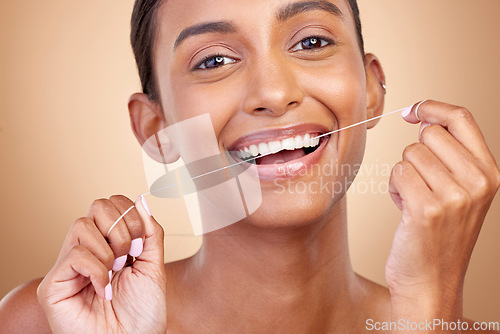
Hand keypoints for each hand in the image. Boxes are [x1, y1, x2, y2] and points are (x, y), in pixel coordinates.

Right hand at [37, 195, 166, 333]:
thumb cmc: (143, 311)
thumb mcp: (154, 265)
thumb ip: (150, 233)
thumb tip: (142, 200)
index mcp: (110, 244)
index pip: (112, 205)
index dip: (130, 214)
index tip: (141, 244)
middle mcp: (88, 250)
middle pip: (96, 206)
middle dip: (122, 227)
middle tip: (131, 255)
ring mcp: (69, 266)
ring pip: (82, 225)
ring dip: (109, 250)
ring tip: (115, 274)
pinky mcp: (54, 284)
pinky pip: (74, 255)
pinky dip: (96, 269)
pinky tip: (102, 288)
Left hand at [386, 101, 499, 321]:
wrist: (431, 281)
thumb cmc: (437, 234)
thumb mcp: (459, 191)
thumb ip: (450, 155)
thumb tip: (424, 119)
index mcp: (490, 173)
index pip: (462, 118)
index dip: (433, 107)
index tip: (412, 111)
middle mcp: (478, 182)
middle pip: (429, 134)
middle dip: (415, 155)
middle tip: (421, 184)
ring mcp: (455, 196)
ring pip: (410, 154)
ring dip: (404, 175)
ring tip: (415, 201)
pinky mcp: (428, 209)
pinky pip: (398, 173)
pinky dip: (394, 188)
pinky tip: (405, 209)